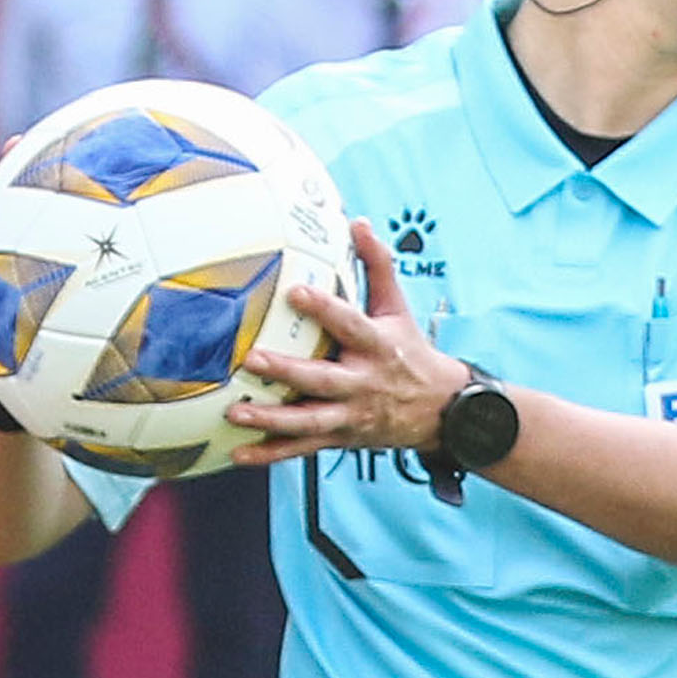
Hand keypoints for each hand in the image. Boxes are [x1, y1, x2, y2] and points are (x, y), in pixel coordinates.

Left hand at [227, 222, 467, 457]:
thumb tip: (359, 223)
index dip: (324, 308)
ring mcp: (351, 415)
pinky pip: (303, 448)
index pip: (350, 323)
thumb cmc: (411, 353)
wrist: (440, 410)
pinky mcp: (341, 437)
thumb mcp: (399, 309)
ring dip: (271, 419)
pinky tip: (239, 454)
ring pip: (308, 420)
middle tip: (253, 359)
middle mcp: (363, 383)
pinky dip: (271, 453)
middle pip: (322, 379)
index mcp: (377, 347)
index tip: (296, 292)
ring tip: (236, 412)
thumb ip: (378, 266)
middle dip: (287, 371)